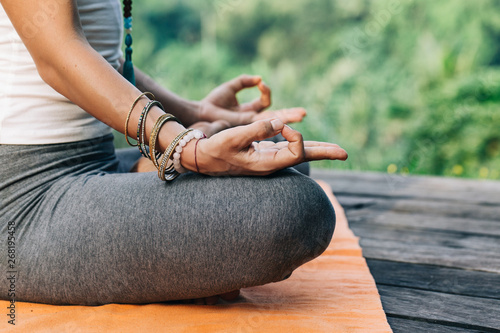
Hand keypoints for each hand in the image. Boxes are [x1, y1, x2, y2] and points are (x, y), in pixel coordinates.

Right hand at [184, 119, 347, 175]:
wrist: (203, 159)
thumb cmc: (216, 149)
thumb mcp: (233, 138)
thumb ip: (256, 130)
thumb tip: (280, 122)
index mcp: (267, 164)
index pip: (296, 149)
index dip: (295, 133)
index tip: (282, 123)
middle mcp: (272, 164)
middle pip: (304, 157)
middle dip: (325, 153)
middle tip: (346, 153)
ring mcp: (269, 160)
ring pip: (298, 154)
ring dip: (318, 150)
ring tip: (336, 151)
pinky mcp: (264, 154)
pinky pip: (288, 149)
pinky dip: (301, 145)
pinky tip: (308, 144)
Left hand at [199, 75, 305, 126]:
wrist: (201, 113)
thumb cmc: (213, 102)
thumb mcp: (231, 87)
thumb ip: (245, 81)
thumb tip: (260, 78)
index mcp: (249, 111)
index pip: (265, 103)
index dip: (265, 92)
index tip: (260, 84)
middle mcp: (252, 120)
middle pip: (275, 117)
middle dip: (289, 114)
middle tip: (304, 113)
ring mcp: (250, 125)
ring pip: (273, 122)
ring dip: (287, 118)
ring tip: (301, 115)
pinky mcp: (246, 126)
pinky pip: (263, 123)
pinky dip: (273, 118)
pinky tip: (281, 117)